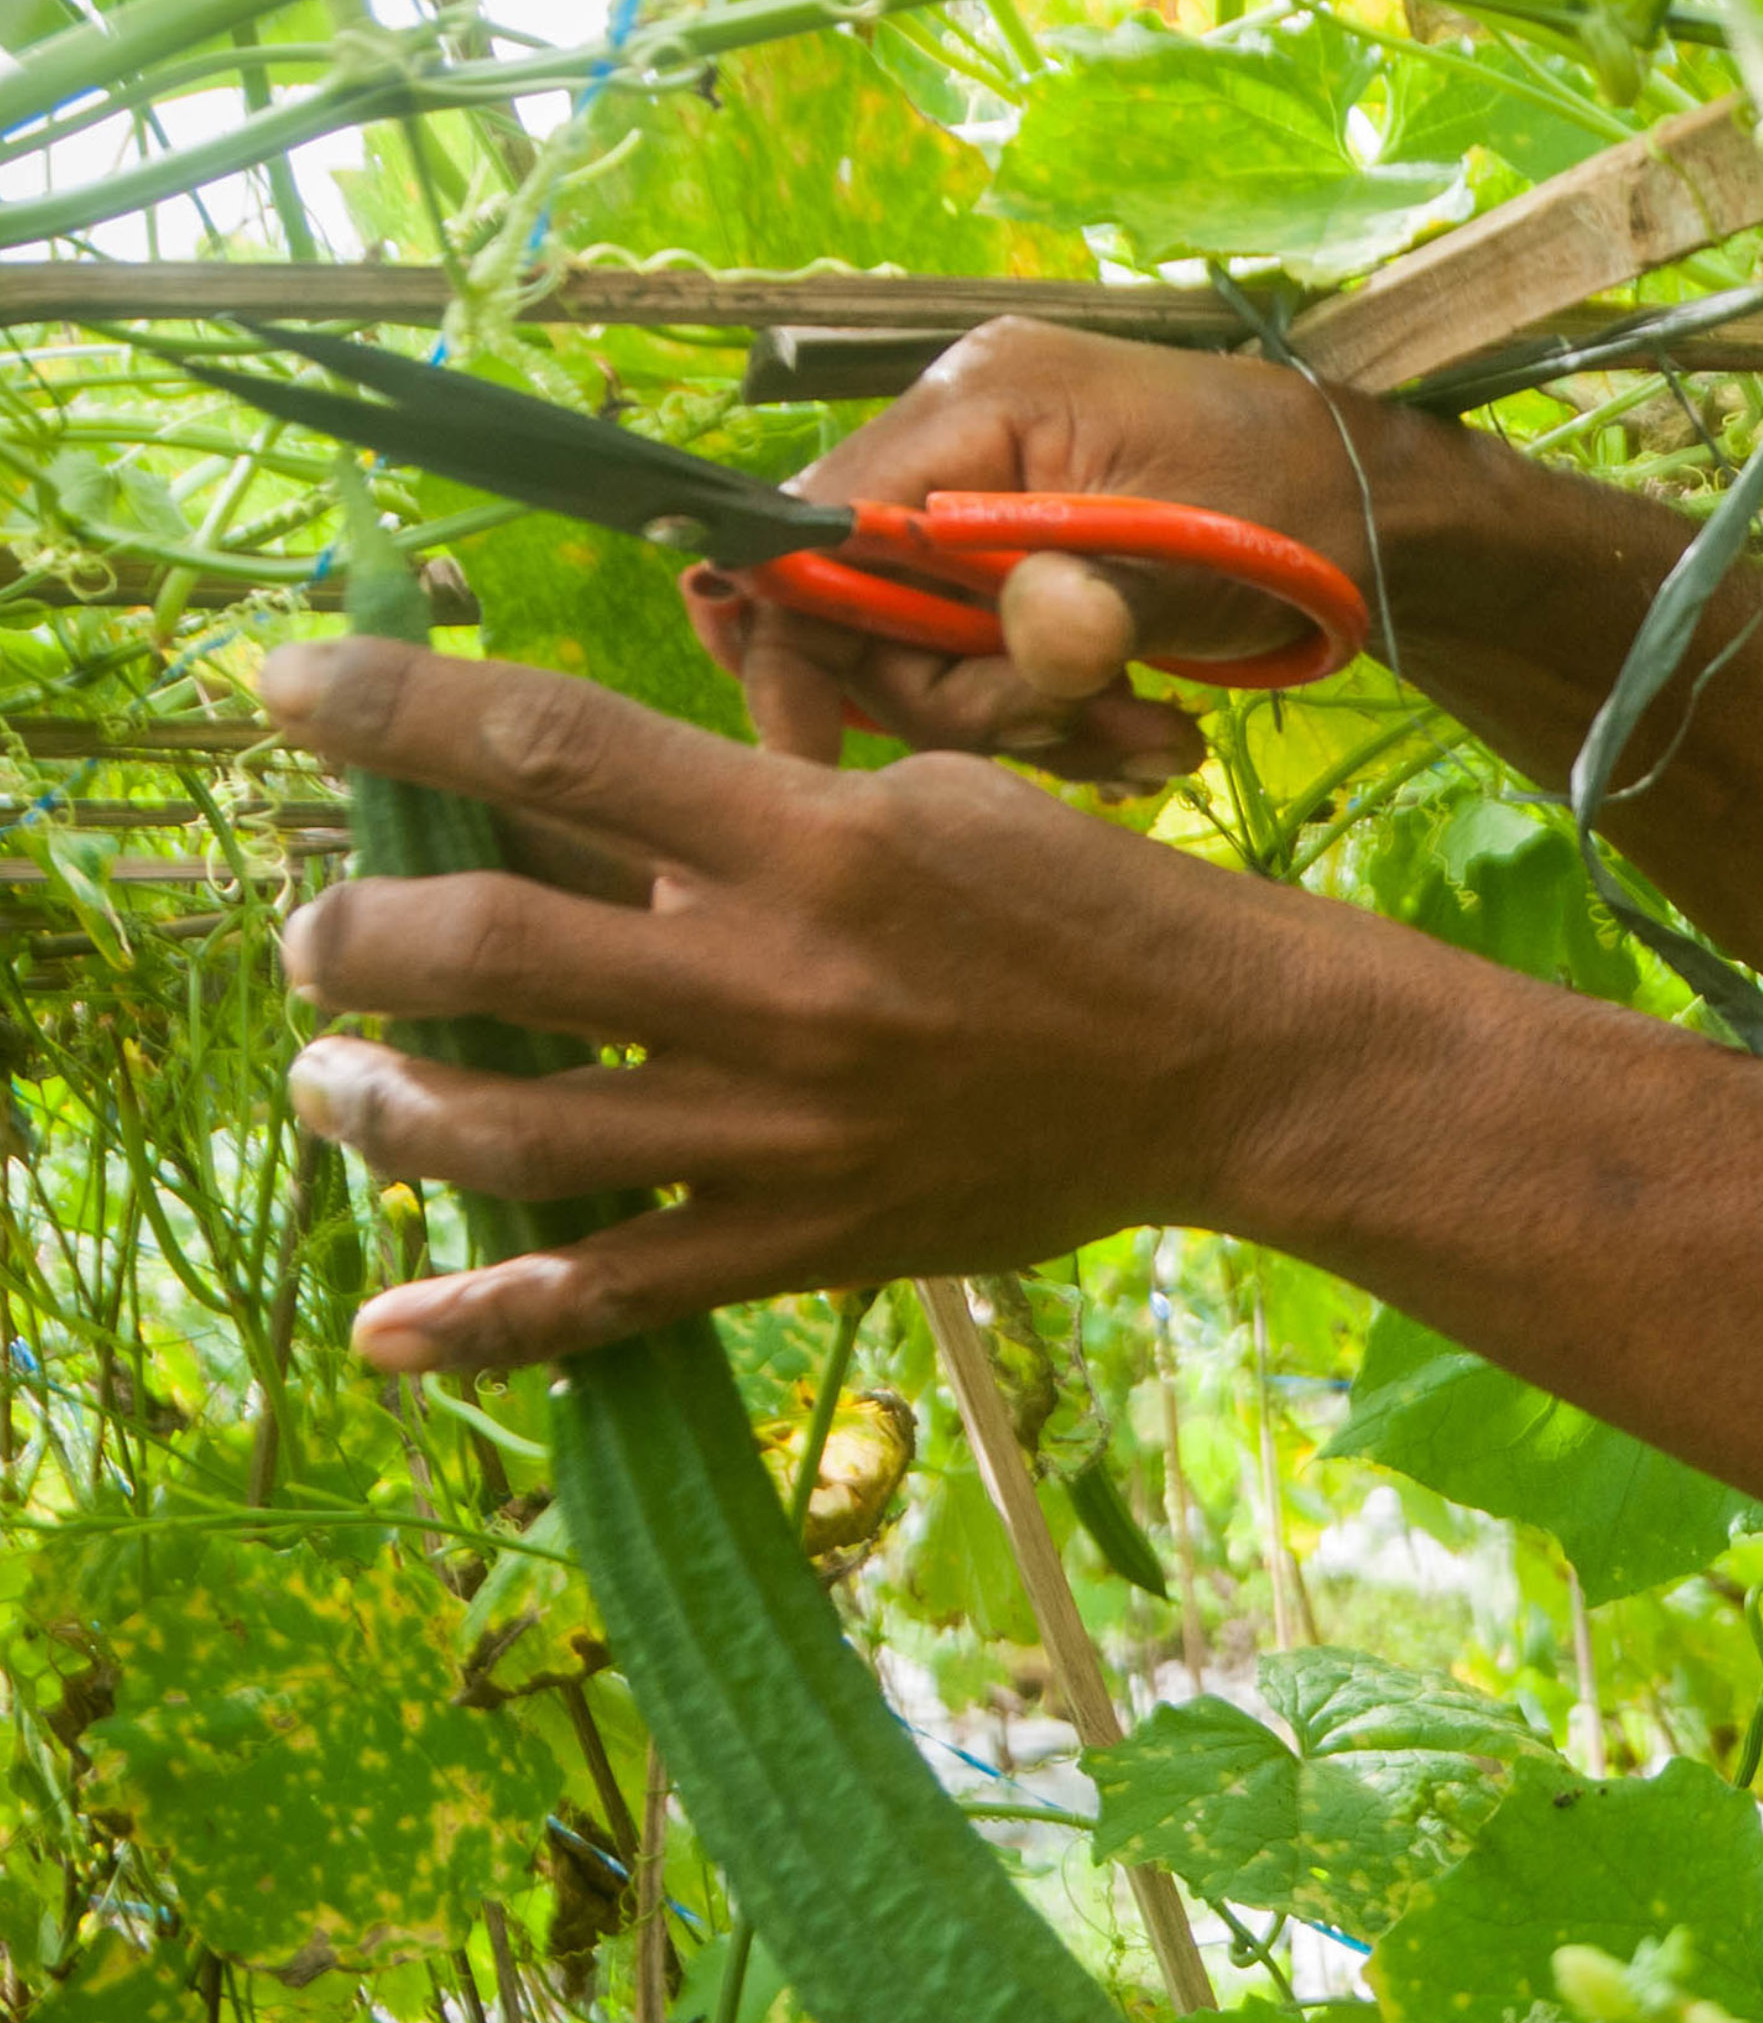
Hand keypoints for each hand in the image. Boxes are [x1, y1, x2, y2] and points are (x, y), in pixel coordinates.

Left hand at [267, 633, 1338, 1370]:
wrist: (1227, 1066)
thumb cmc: (1082, 908)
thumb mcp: (926, 798)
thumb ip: (754, 790)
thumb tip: (584, 772)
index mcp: (806, 837)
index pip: (547, 743)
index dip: (384, 708)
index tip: (275, 690)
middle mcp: (776, 981)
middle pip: (487, 946)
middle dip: (354, 939)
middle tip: (319, 941)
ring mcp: (786, 1128)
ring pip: (516, 1132)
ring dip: (384, 1108)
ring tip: (335, 1087)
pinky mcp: (808, 1240)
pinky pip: (617, 1293)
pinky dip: (488, 1324)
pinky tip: (388, 1332)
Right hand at [713, 318, 1385, 783]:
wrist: (1373, 513)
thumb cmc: (1295, 511)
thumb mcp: (1203, 560)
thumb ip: (1104, 603)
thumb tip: (1033, 644)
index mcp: (978, 404)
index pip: (813, 530)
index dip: (797, 646)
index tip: (813, 756)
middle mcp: (956, 442)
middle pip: (862, 614)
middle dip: (972, 704)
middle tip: (1097, 730)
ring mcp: (981, 503)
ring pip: (926, 657)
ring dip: (1034, 724)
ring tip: (1154, 738)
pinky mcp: (1015, 560)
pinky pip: (980, 662)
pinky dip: (1053, 717)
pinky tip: (1141, 731)